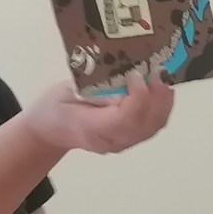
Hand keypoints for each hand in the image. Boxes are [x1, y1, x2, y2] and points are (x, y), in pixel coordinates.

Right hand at [26, 69, 173, 154]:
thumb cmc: (53, 107)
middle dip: (157, 96)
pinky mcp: (129, 138)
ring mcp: (121, 143)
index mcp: (90, 128)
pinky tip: (160, 87)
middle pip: (145, 125)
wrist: (49, 131)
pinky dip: (161, 105)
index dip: (137, 97)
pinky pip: (152, 125)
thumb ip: (94, 87)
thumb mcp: (65, 91)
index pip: (123, 120)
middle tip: (158, 70)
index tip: (135, 74)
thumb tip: (125, 79)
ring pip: (153, 126)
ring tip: (162, 76)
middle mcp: (110, 141)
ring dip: (163, 100)